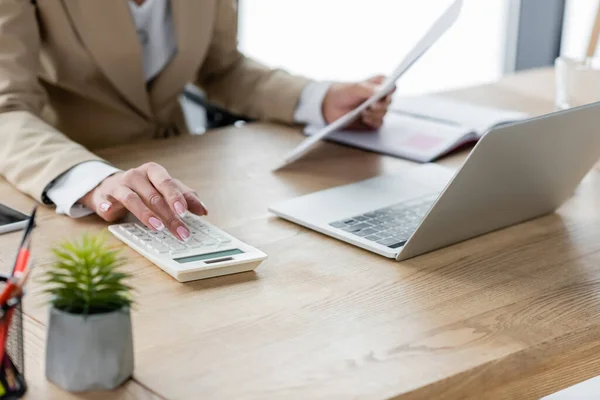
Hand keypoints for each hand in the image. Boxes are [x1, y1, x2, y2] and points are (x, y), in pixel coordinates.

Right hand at [80, 162, 206, 240]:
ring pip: (132, 199)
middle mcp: (136, 175)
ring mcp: (119, 185)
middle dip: (168, 214)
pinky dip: (107, 206)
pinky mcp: (104, 196)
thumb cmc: (143, 189)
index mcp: (154, 171)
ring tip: (158, 227)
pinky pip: (105, 201)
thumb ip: (184, 197)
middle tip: (180, 230)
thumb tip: (203, 210)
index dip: (177, 198)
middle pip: (154, 195)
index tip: (185, 212)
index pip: (168, 183)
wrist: (110, 186)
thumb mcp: (164, 190)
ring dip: (146, 214)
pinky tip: (110, 211)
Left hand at [322, 75, 393, 129]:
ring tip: (363, 112)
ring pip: (384, 114)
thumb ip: (368, 88)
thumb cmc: (342, 94)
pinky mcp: (373, 120)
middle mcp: (379, 96)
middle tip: (370, 106)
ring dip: (373, 115)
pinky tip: (364, 119)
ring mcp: (377, 109)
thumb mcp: (354, 89)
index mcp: (378, 84)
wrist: (330, 108)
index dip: (389, 92)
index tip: (381, 96)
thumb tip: (382, 91)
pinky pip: (379, 123)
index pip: (392, 86)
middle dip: (379, 106)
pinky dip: (372, 122)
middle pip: (389, 102)